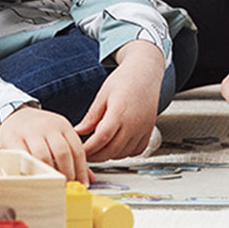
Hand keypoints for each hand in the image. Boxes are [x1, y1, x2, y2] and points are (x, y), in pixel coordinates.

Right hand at [0, 105, 91, 183]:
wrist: (15, 116)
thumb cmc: (40, 130)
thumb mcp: (60, 137)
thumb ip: (73, 156)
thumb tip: (89, 178)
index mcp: (63, 126)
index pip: (77, 149)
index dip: (81, 169)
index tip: (83, 183)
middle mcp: (49, 127)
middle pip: (62, 152)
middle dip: (67, 173)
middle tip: (67, 186)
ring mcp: (31, 132)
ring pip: (43, 156)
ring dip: (49, 174)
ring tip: (52, 185)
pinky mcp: (13, 139)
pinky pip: (23, 157)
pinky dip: (30, 170)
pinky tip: (34, 178)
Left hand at [75, 40, 165, 161]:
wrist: (146, 71)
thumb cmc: (125, 79)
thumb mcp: (103, 94)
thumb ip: (92, 116)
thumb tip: (78, 132)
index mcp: (120, 111)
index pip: (101, 138)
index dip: (88, 148)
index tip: (79, 150)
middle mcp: (134, 123)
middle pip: (111, 150)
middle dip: (95, 156)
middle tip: (85, 153)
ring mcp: (144, 128)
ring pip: (123, 153)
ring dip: (109, 155)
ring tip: (98, 148)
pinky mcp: (150, 130)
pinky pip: (136, 151)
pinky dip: (125, 152)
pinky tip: (116, 144)